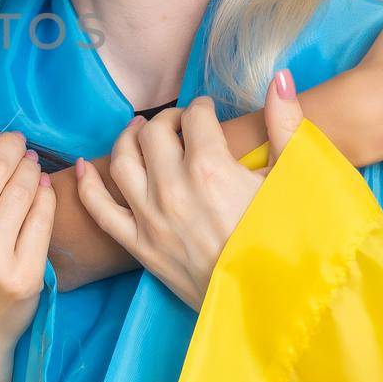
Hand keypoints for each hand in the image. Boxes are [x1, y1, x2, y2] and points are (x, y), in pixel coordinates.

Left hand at [76, 72, 304, 310]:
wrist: (278, 304)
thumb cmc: (293, 241)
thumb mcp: (297, 179)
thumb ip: (286, 124)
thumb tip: (279, 77)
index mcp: (210, 168)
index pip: (194, 117)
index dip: (202, 107)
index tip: (208, 112)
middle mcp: (173, 189)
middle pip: (152, 133)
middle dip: (167, 120)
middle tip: (180, 124)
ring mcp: (151, 219)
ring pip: (122, 161)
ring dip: (127, 138)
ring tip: (138, 130)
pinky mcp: (140, 247)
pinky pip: (100, 210)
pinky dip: (87, 184)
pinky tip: (85, 165)